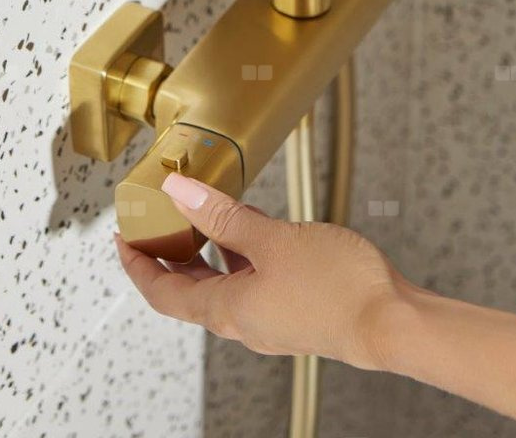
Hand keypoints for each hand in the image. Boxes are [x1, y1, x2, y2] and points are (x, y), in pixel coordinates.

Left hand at [115, 172, 400, 368]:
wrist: (393, 322)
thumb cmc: (338, 287)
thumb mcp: (273, 239)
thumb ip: (224, 216)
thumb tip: (180, 193)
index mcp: (228, 309)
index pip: (163, 293)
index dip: (137, 266)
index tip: (123, 240)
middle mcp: (244, 321)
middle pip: (189, 293)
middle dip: (167, 259)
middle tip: (154, 226)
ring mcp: (269, 319)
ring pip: (221, 287)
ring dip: (204, 256)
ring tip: (198, 220)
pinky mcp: (293, 312)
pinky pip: (250, 285)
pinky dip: (238, 259)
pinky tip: (251, 234)